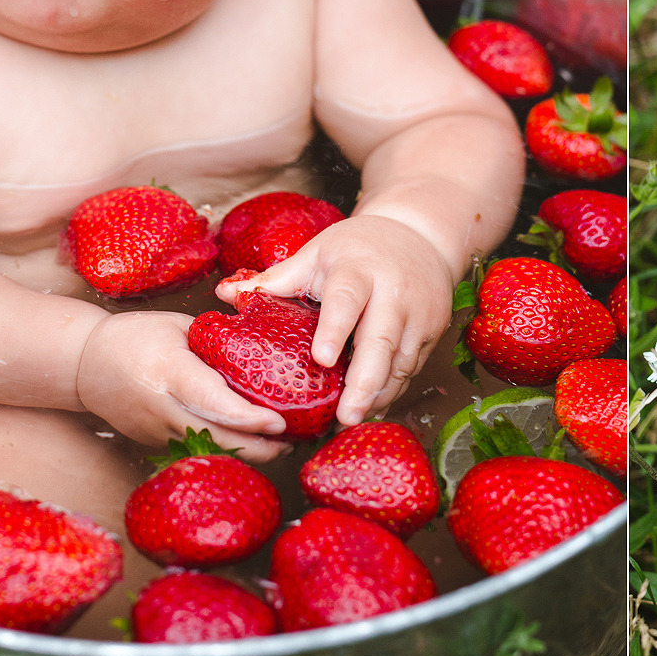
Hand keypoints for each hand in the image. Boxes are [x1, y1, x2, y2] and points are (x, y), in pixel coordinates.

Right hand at [75, 309, 290, 461]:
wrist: (84, 365)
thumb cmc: (135, 336)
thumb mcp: (177, 326)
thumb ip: (216, 341)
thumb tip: (263, 349)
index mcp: (168, 371)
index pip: (212, 401)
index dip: (247, 417)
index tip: (279, 423)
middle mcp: (162, 407)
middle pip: (215, 438)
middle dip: (258, 448)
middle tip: (293, 443)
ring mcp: (156, 430)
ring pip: (208, 450)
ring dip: (246, 454)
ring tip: (282, 447)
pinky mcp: (154, 442)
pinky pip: (196, 450)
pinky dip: (225, 450)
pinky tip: (251, 446)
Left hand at [217, 214, 456, 425]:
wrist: (419, 234)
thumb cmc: (355, 249)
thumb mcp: (315, 254)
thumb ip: (274, 278)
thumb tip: (223, 294)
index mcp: (357, 269)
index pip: (346, 299)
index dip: (335, 328)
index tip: (321, 359)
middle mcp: (394, 290)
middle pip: (382, 340)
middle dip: (364, 382)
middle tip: (345, 417)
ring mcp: (420, 312)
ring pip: (400, 362)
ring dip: (377, 395)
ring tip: (351, 421)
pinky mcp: (434, 330)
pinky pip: (411, 368)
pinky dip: (391, 390)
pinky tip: (370, 407)